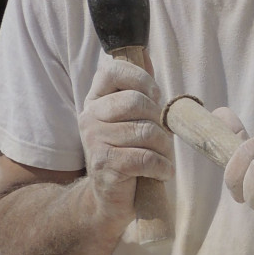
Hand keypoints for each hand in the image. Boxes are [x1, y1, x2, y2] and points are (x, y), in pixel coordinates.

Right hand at [78, 56, 173, 221]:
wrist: (109, 199)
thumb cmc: (129, 154)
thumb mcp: (133, 119)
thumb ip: (139, 90)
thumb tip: (145, 55)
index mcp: (96, 100)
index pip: (113, 70)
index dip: (141, 80)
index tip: (156, 97)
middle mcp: (89, 117)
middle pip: (136, 102)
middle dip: (159, 120)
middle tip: (163, 137)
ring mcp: (94, 141)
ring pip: (146, 132)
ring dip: (165, 148)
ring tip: (163, 157)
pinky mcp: (105, 165)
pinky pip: (146, 158)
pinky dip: (163, 167)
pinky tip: (162, 172)